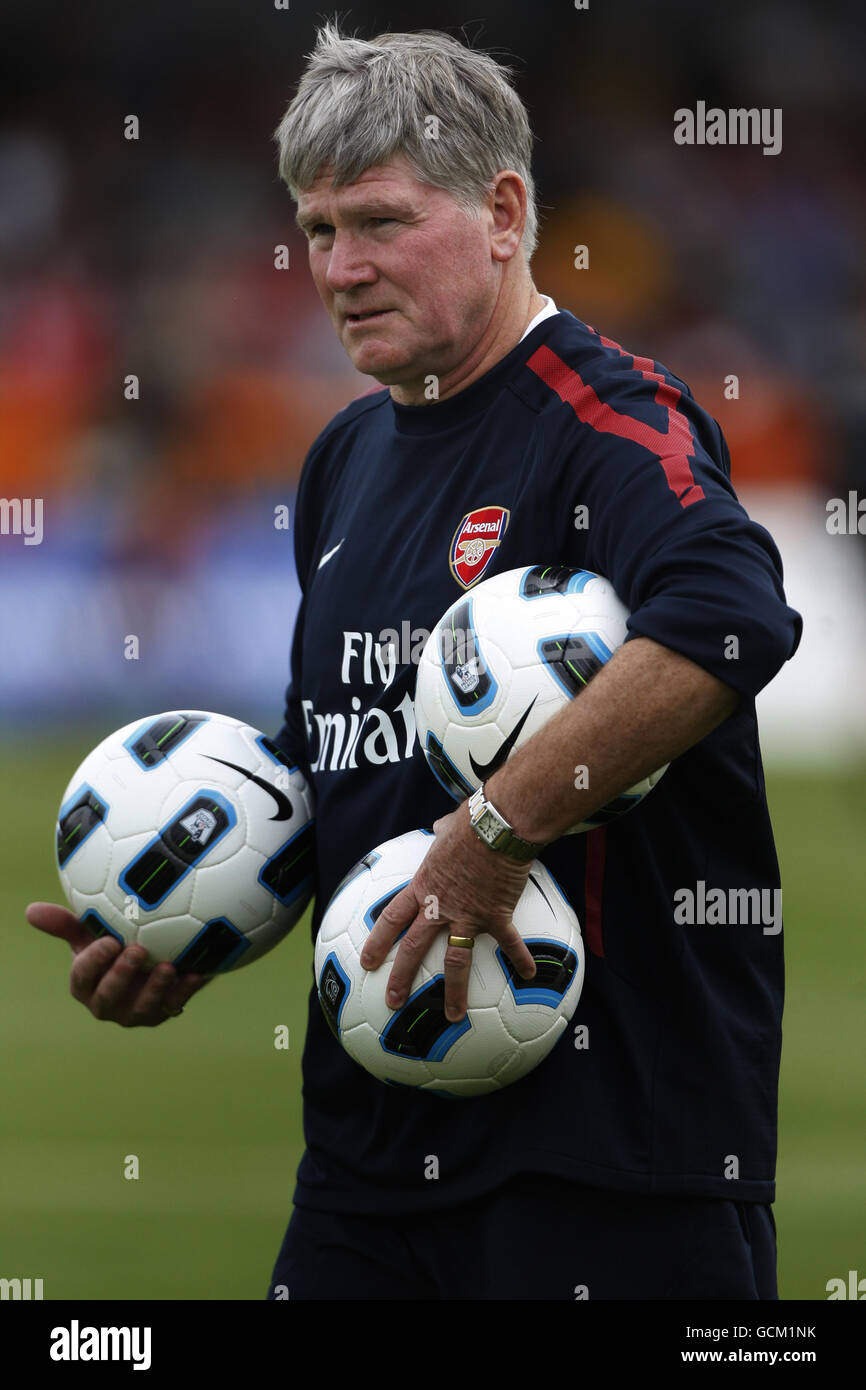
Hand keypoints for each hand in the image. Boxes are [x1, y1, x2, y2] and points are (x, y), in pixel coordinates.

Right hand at [27, 902, 209, 1025]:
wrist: (151, 955)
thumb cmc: (114, 942)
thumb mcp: (90, 932)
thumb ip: (66, 924)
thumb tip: (31, 910)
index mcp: (86, 985)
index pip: (82, 978)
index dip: (93, 962)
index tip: (109, 940)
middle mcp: (107, 1004)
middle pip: (108, 999)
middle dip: (121, 977)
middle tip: (137, 950)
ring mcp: (135, 1012)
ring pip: (141, 1010)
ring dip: (154, 989)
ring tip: (167, 966)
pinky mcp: (162, 1012)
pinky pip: (174, 1006)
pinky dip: (184, 991)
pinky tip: (196, 975)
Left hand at [358, 804, 535, 1022]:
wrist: (497, 826)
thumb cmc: (470, 822)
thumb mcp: (447, 828)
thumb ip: (441, 834)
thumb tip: (440, 827)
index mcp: (424, 886)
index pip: (392, 918)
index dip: (377, 942)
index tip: (367, 962)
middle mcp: (440, 907)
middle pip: (414, 947)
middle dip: (401, 977)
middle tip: (392, 1001)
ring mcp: (467, 915)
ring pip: (456, 960)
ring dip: (454, 991)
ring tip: (453, 1016)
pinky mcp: (496, 916)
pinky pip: (509, 943)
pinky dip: (520, 958)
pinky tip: (529, 974)